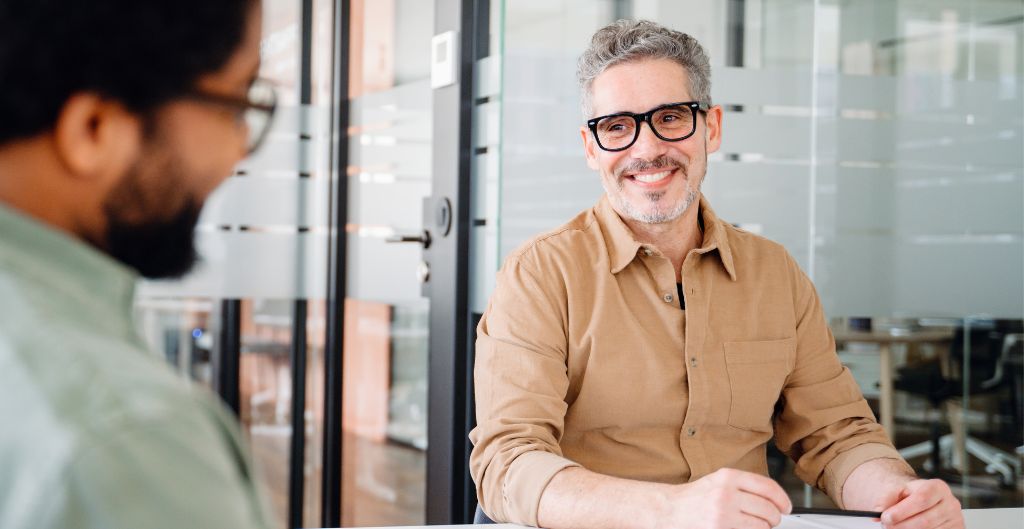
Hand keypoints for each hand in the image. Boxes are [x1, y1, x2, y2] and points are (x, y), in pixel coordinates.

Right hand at [656, 468, 791, 528]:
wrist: (668, 510)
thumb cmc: (694, 498)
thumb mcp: (718, 481)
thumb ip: (744, 486)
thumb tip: (774, 499)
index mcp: (728, 477)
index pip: (768, 487)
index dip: (782, 499)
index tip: (786, 507)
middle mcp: (726, 494)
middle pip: (768, 509)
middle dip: (773, 518)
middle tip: (770, 520)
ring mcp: (723, 514)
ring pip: (762, 526)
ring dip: (763, 528)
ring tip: (754, 526)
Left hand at [878, 479, 962, 528]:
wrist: (918, 501)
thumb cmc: (907, 495)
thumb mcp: (896, 490)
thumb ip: (887, 497)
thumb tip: (879, 510)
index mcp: (937, 487)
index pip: (922, 499)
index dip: (902, 511)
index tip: (885, 517)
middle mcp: (950, 504)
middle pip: (925, 520)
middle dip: (901, 526)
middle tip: (886, 526)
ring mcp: (955, 520)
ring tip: (895, 527)